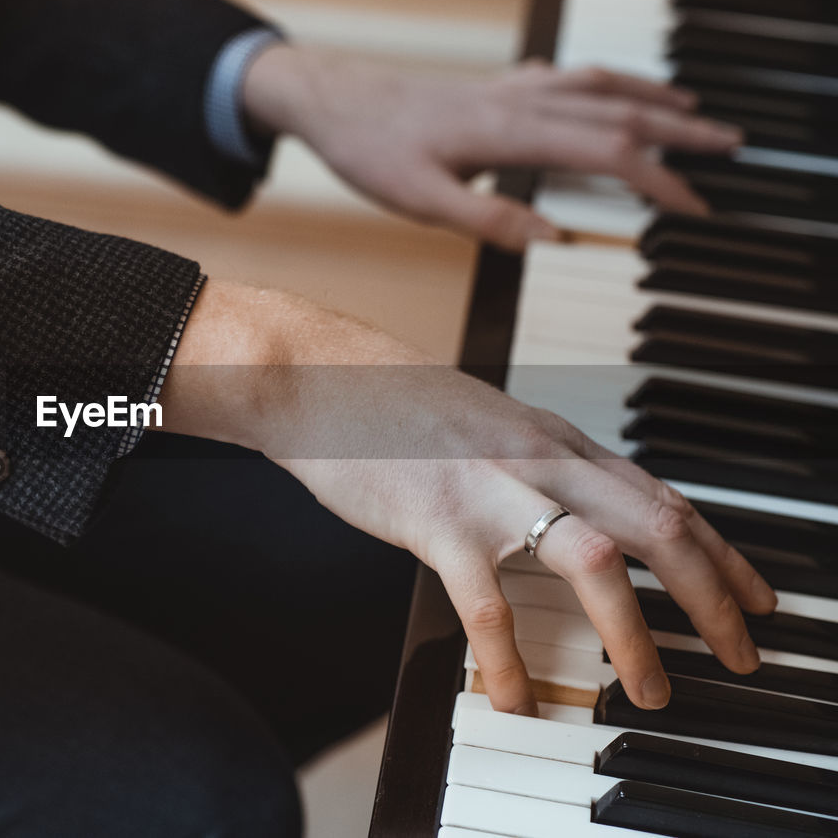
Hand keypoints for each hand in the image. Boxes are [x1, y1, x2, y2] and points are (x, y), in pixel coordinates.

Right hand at [160, 280, 777, 715]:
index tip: (756, 596)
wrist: (319, 376)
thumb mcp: (487, 422)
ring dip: (636, 633)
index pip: (664, 496)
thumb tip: (573, 508)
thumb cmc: (393, 402)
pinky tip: (511, 699)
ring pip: (594, 562)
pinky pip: (485, 606)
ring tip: (650, 691)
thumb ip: (536, 462)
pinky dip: (505, 662)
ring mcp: (491, 489)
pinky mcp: (437, 523)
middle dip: (714, 596)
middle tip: (741, 655)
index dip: (722, 552)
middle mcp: (541, 460)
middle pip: (659, 526)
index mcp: (555, 439)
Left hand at [243, 46, 743, 250]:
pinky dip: (605, 84)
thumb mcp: (420, 199)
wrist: (334, 100)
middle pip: (621, 110)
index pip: (608, 153)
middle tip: (731, 147)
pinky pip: (568, 78)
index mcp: (511, 131)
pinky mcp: (495, 87)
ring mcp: (510, 88)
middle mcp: (520, 101)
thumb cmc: (372, 151)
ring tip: (693, 112)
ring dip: (651, 97)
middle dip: (681, 131)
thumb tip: (557, 241)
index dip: (658, 179)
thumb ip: (490, 219)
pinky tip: (610, 92)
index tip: (693, 207)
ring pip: (600, 86)